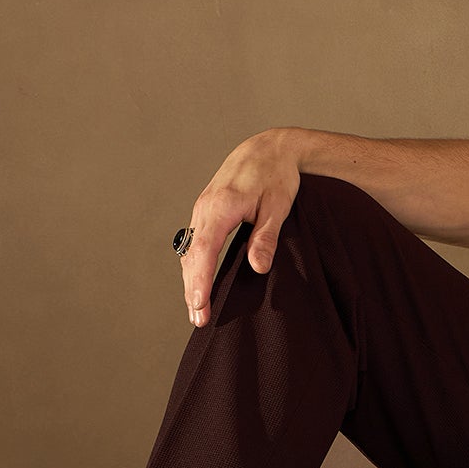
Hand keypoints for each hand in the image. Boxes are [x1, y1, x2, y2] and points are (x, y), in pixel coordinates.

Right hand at [179, 128, 302, 326]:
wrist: (269, 147)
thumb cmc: (277, 176)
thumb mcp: (278, 207)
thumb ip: (266, 237)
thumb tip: (258, 268)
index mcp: (221, 207)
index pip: (205, 251)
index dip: (200, 280)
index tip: (199, 305)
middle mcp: (205, 208)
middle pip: (192, 256)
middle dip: (193, 289)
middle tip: (198, 320)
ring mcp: (202, 209)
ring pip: (190, 250)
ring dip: (191, 279)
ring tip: (196, 309)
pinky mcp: (205, 210)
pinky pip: (194, 241)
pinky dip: (194, 264)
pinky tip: (198, 281)